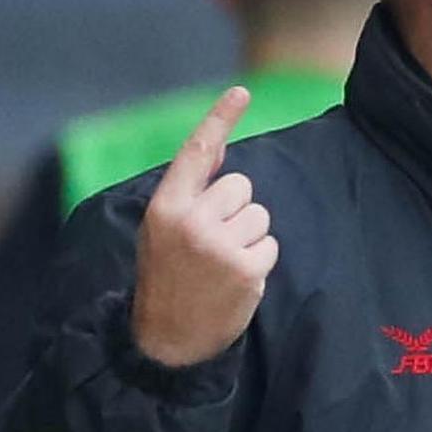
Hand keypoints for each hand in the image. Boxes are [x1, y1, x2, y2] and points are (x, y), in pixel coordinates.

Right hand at [130, 87, 278, 366]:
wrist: (166, 340)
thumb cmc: (167, 278)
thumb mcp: (162, 230)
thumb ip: (190, 193)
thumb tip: (223, 151)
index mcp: (165, 207)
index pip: (197, 153)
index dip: (220, 119)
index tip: (241, 91)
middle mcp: (192, 220)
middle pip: (241, 186)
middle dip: (234, 210)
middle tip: (212, 242)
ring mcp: (220, 245)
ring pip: (259, 215)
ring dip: (248, 236)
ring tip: (221, 263)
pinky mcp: (247, 268)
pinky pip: (270, 244)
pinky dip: (259, 260)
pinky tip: (235, 278)